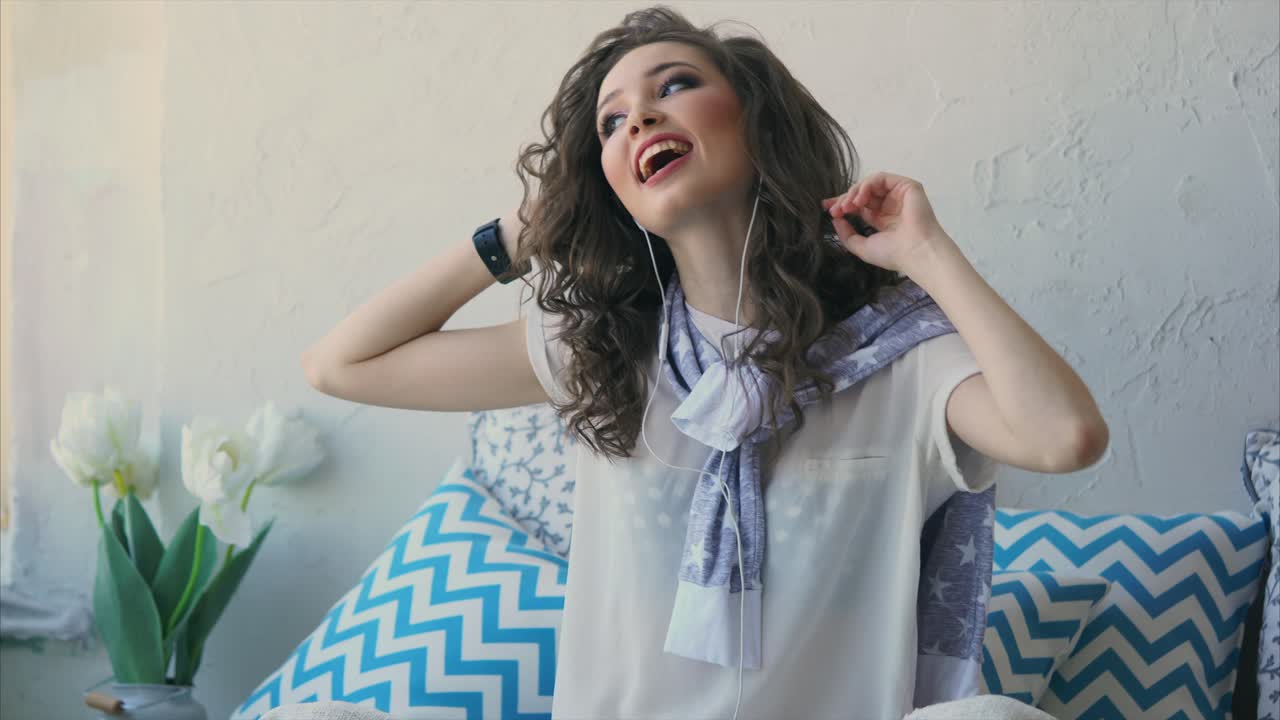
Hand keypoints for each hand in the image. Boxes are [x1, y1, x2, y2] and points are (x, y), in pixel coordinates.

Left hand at [820, 171, 949, 274]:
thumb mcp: (861, 247)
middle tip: (834, 209)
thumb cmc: (893, 253)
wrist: (915, 252)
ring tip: (847, 206)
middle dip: (845, 199)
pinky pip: (881, 178)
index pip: (859, 206)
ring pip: (869, 184)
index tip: (826, 207)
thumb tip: (836, 219)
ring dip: (854, 192)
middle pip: (862, 193)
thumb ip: (847, 234)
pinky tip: (859, 199)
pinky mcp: (906, 186)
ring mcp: (898, 195)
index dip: (842, 203)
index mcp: (882, 219)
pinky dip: (866, 186)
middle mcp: (890, 205)